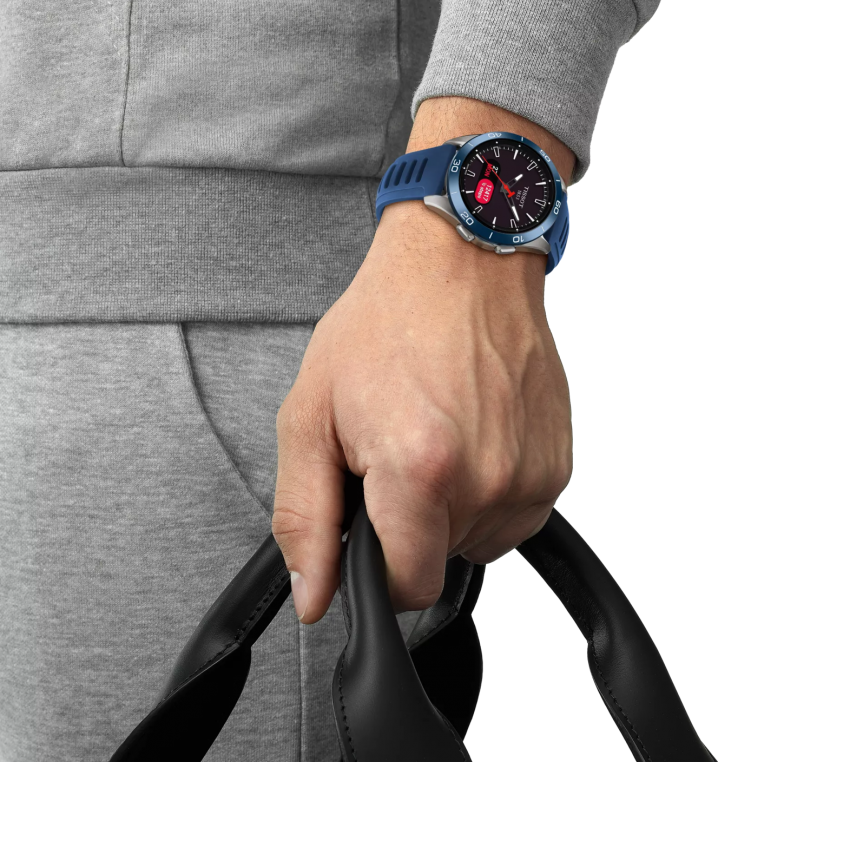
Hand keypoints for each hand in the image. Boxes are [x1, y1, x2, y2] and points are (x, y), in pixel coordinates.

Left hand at [271, 175, 573, 622]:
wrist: (462, 266)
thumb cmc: (387, 324)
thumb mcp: (311, 415)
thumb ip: (305, 517)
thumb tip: (313, 596)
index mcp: (420, 469)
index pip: (407, 587)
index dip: (376, 569)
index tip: (369, 524)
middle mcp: (486, 479)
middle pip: (442, 563)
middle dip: (410, 525)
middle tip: (395, 455)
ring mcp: (530, 475)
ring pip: (480, 543)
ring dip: (452, 510)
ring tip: (436, 437)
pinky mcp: (557, 465)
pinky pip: (515, 515)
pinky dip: (487, 490)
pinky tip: (470, 436)